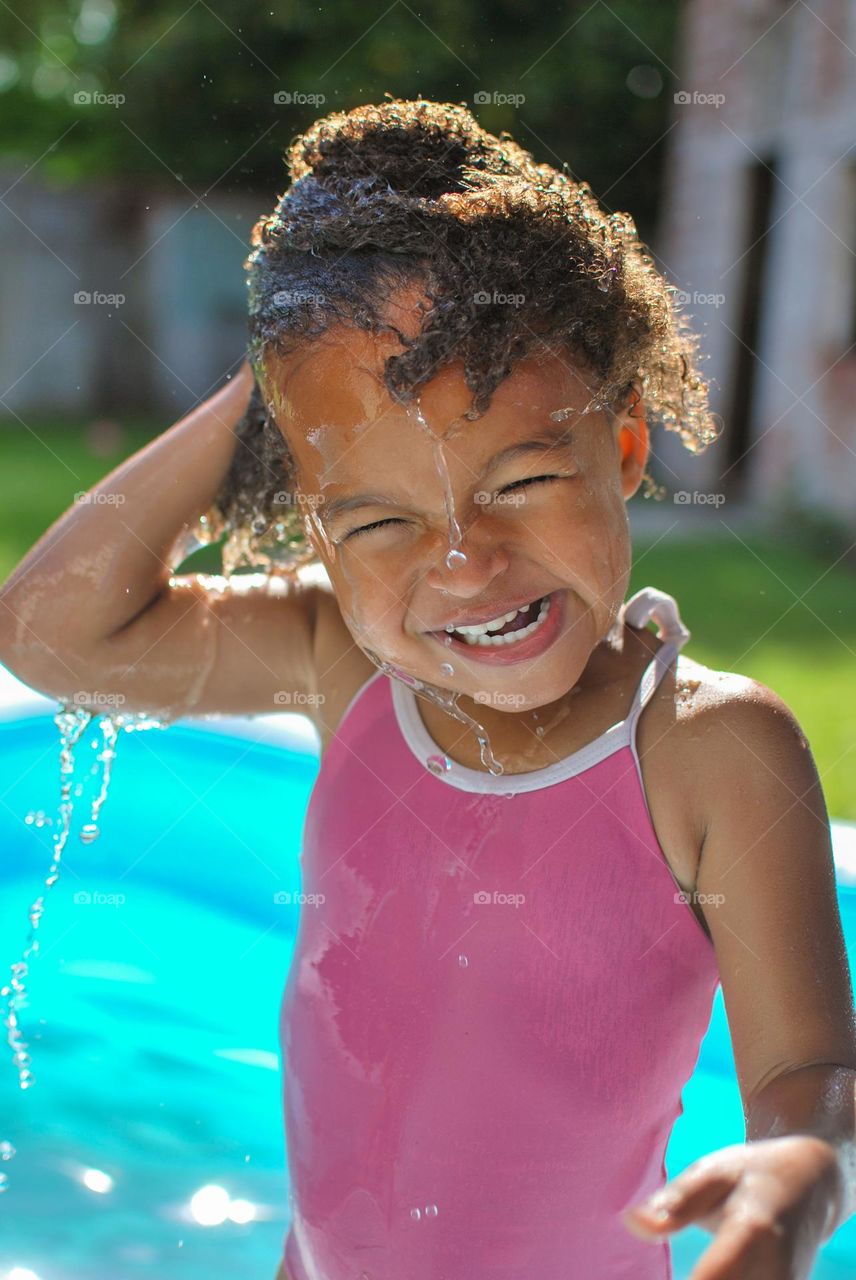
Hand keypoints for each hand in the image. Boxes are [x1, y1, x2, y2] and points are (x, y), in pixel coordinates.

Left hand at [621, 1136, 842, 1278]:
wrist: (812, 1184)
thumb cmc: (751, 1174)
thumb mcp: (714, 1172)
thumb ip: (677, 1201)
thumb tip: (631, 1223)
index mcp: (753, 1232)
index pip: (713, 1277)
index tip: (635, 1279)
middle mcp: (775, 1271)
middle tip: (640, 1273)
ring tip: (669, 1269)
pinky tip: (698, 1275)